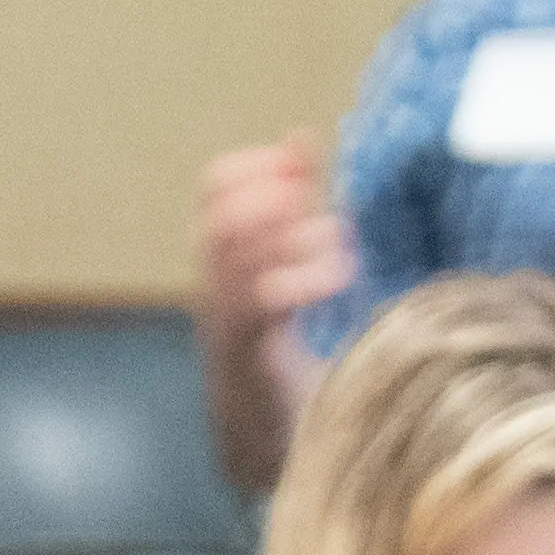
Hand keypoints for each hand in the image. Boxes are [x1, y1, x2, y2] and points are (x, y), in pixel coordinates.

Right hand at [193, 134, 360, 341]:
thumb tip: (301, 135)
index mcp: (218, 252)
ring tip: (336, 237)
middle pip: (220, 221)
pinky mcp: (252, 346)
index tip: (298, 167)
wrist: (260, 419)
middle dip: (269, 198)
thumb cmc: (280, 329)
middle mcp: (213, 278)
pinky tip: (341, 274)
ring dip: (296, 237)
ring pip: (244, 258)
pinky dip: (308, 279)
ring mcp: (227, 314)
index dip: (256, 166)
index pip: (213, 187)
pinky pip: (269, 300)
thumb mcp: (285, 257)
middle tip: (310, 202)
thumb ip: (292, 198)